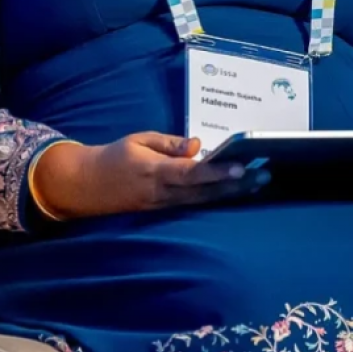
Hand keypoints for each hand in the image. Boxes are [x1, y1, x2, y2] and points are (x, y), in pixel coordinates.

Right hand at [31, 133, 269, 220]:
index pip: (192, 174)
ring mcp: (165, 206)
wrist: (88, 186)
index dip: (218, 172)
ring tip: (258, 182)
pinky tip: (236, 190)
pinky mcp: (166, 211)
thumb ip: (169, 144)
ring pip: (205, 201)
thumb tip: (197, 145)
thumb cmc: (115, 157)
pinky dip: (217, 197)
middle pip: (206, 192)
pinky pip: (196, 205)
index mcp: (155, 172)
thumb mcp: (139, 140)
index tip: (242, 166)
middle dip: (236, 185)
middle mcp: (163, 194)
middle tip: (264, 175)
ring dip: (232, 192)